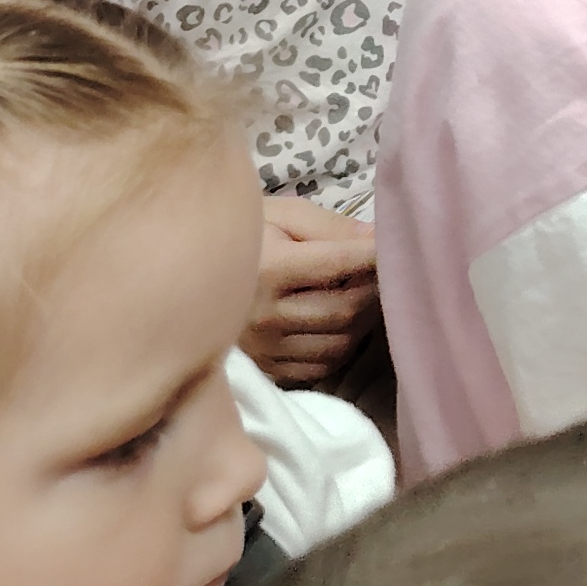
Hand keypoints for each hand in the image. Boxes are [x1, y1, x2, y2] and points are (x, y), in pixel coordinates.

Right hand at [244, 196, 378, 385]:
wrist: (190, 277)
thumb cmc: (243, 236)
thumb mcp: (281, 215)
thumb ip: (330, 226)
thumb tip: (376, 239)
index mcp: (270, 268)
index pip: (341, 264)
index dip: (377, 256)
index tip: (396, 248)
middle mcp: (266, 314)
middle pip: (346, 310)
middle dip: (375, 291)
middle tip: (386, 275)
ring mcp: (264, 348)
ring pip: (339, 343)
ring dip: (362, 322)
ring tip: (364, 297)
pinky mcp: (264, 370)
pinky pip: (320, 366)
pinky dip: (341, 347)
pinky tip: (339, 324)